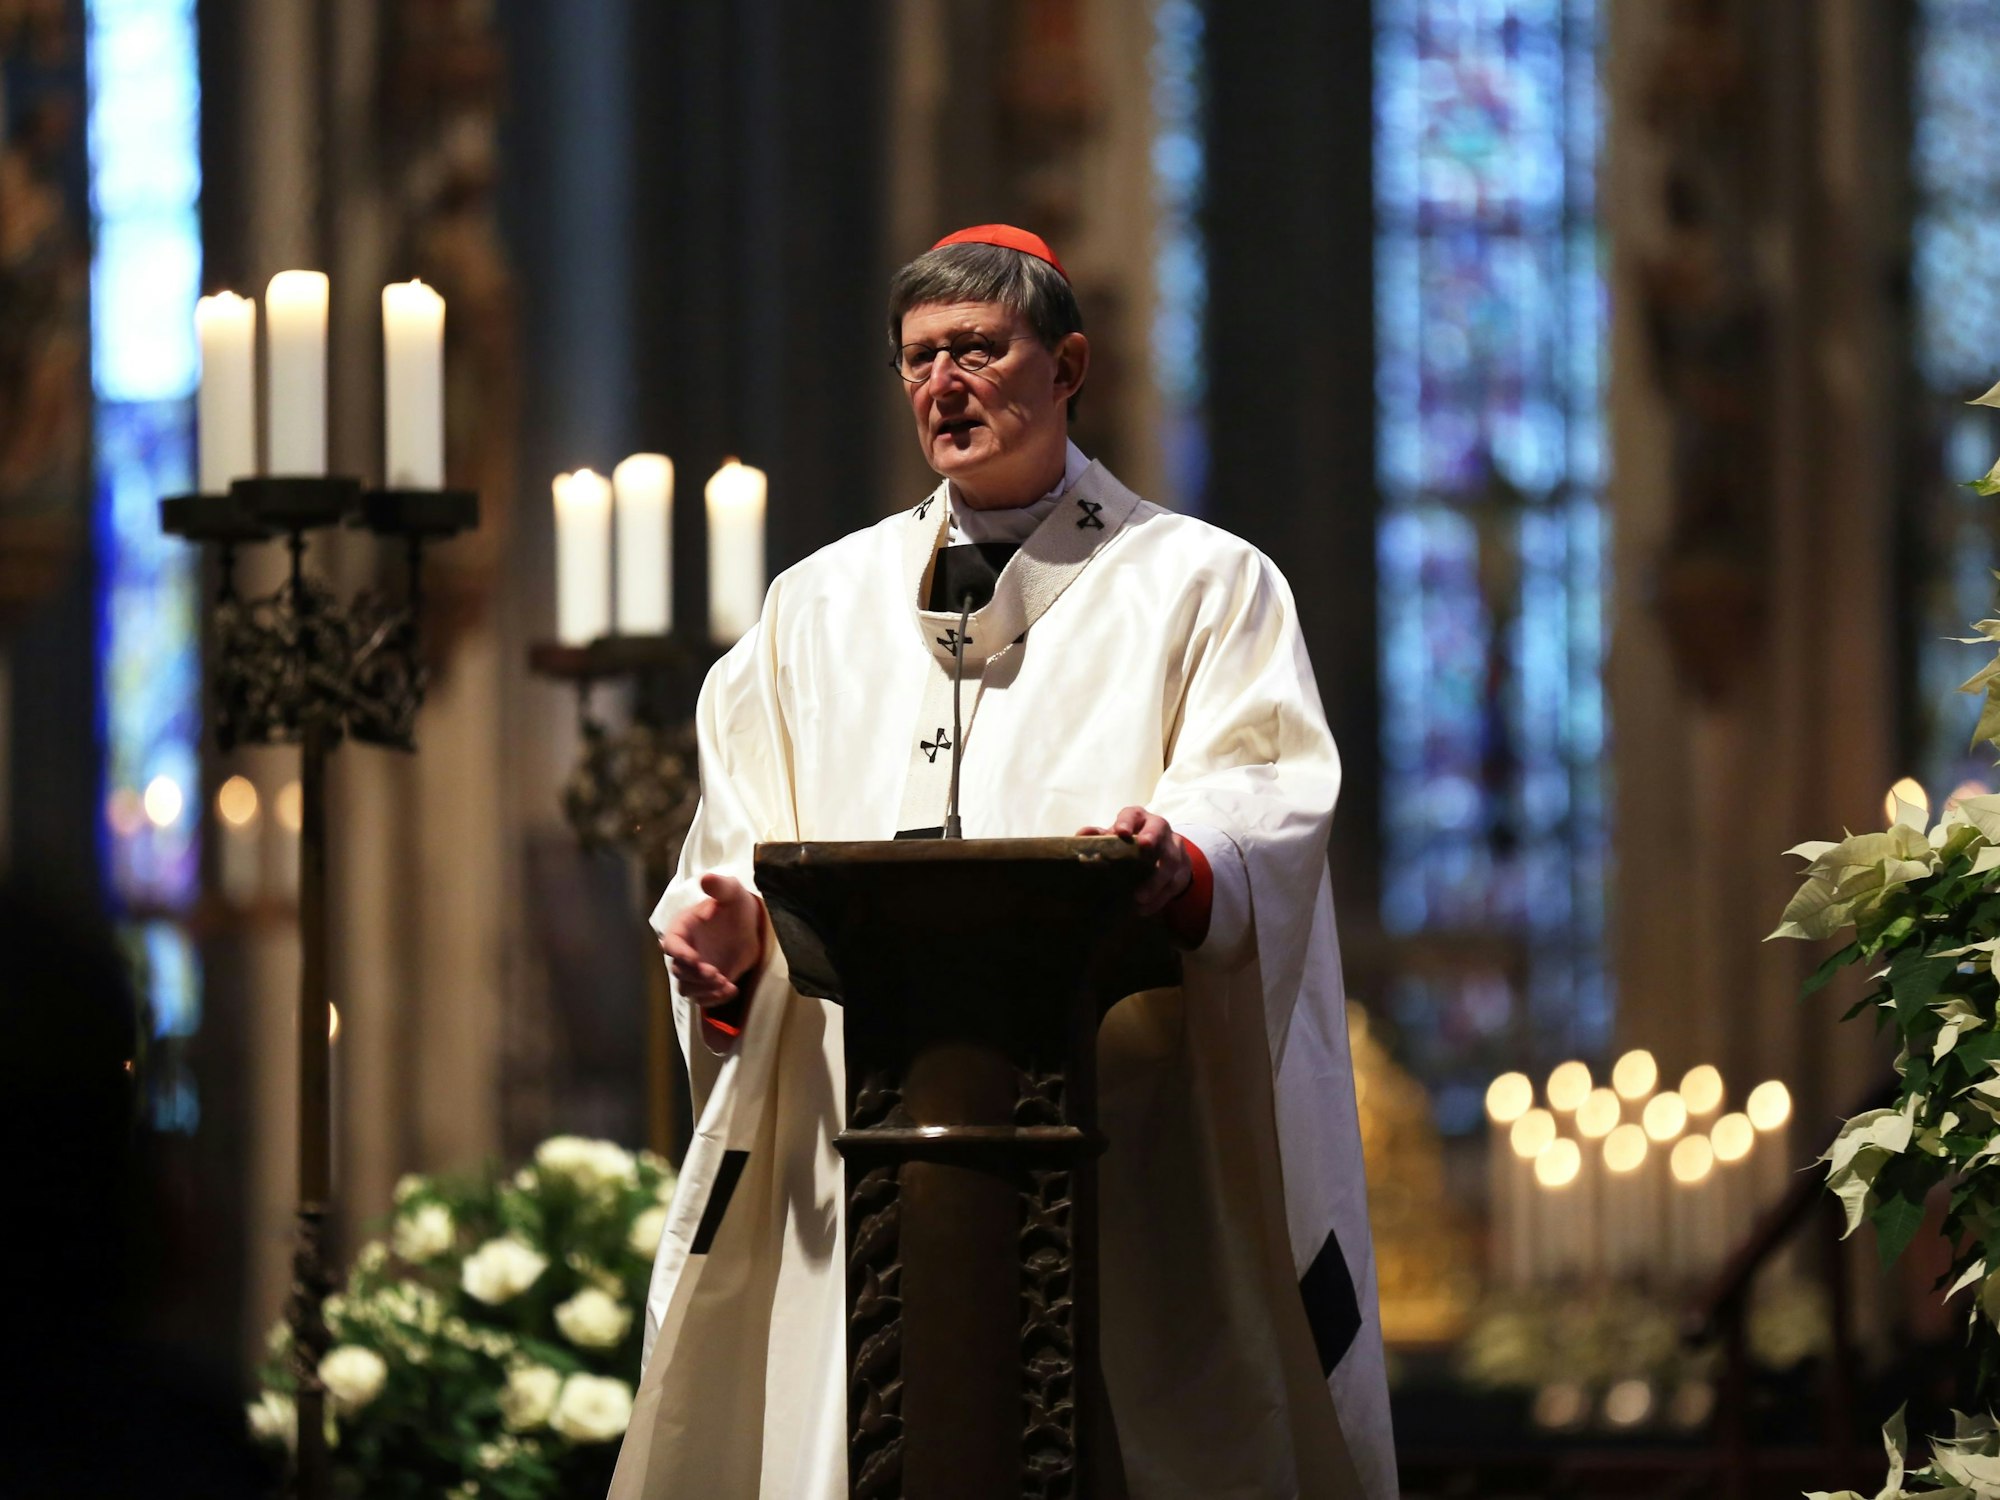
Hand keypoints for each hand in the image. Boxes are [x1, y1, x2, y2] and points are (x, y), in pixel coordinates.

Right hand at [659, 874, 765, 1009]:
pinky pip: (703, 999)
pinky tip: (732, 990)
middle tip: (718, 974)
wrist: (749, 926)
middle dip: (697, 976)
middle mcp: (683, 951)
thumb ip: (720, 886)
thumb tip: (706, 877)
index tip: (696, 960)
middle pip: (679, 971)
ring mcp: (694, 969)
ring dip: (705, 991)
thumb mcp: (732, 892)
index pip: (671, 946)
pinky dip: (715, 999)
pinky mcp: (706, 983)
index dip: (681, 955)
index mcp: (681, 929)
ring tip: (727, 984)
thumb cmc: (735, 905)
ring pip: (688, 989)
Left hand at [1076, 806, 1190, 914]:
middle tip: (1144, 846)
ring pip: (1171, 860)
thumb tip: (1081, 836)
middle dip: (1153, 836)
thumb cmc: (1130, 845)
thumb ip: (1099, 837)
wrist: (1161, 854)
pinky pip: (1175, 883)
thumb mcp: (1115, 839)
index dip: (1128, 821)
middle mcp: (1159, 827)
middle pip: (1159, 828)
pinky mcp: (1183, 868)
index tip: (1121, 832)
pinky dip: (1160, 898)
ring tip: (1139, 897)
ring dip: (1156, 880)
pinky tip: (1145, 908)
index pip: (1133, 814)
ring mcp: (1175, 846)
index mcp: (1139, 818)